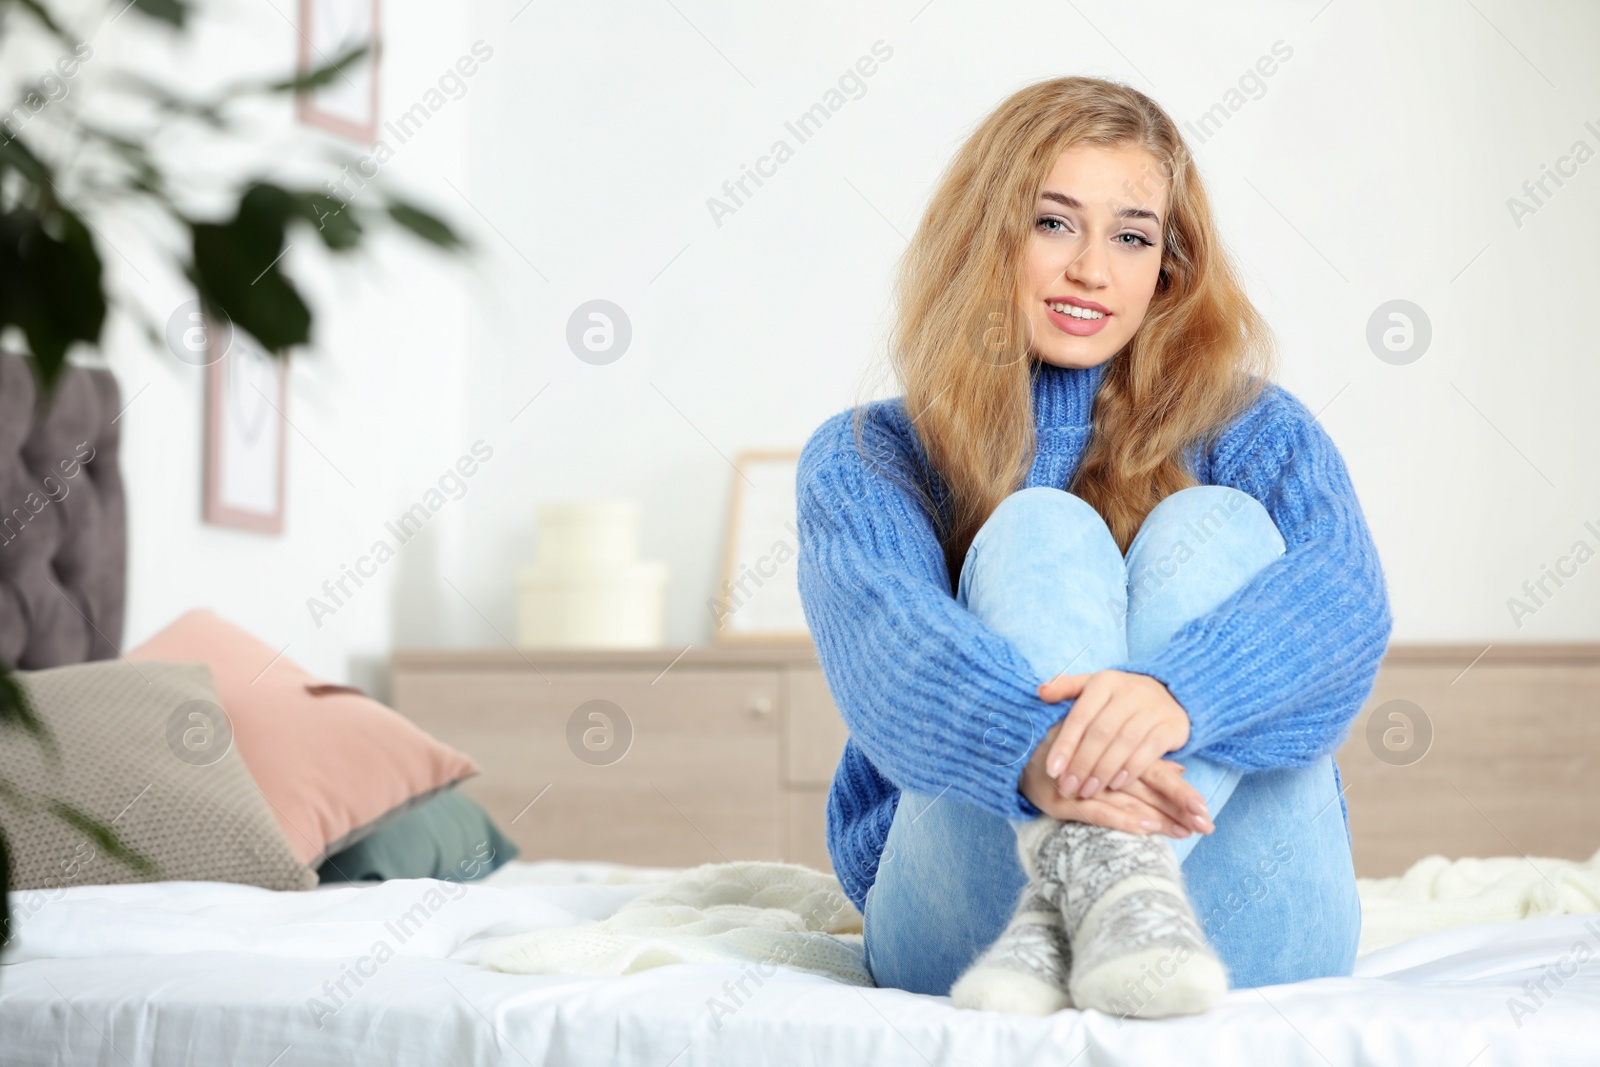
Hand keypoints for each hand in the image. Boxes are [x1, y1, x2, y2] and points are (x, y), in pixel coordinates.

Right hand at [1018, 722, 1211, 835]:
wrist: (1012, 751)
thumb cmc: (1065, 753)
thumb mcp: (1105, 753)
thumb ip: (1142, 760)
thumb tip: (1180, 768)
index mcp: (1115, 755)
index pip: (1156, 773)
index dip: (1182, 793)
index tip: (1207, 812)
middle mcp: (1103, 768)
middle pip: (1149, 787)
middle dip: (1180, 809)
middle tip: (1207, 826)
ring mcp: (1083, 785)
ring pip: (1129, 800)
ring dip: (1159, 817)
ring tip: (1185, 831)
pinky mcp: (1062, 800)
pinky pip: (1097, 811)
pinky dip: (1122, 819)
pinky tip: (1145, 828)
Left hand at [1037, 669, 1196, 809]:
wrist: (1170, 696)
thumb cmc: (1120, 698)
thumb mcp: (1093, 688)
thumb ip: (1066, 689)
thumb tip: (1040, 692)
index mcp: (1104, 681)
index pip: (1080, 716)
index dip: (1065, 745)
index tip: (1051, 771)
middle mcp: (1129, 691)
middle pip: (1101, 733)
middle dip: (1082, 764)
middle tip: (1068, 787)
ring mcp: (1153, 708)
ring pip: (1124, 743)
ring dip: (1103, 771)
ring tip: (1088, 790)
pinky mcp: (1171, 726)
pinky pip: (1149, 751)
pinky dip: (1131, 769)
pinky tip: (1116, 784)